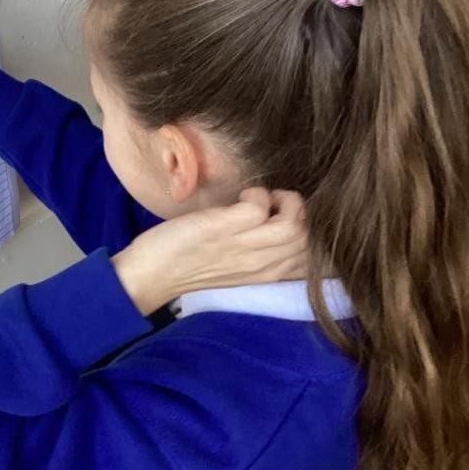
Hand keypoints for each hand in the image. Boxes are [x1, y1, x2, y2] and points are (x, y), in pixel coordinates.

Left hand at [112, 189, 308, 316]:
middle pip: (309, 238)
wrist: (153, 273)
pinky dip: (255, 194)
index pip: (315, 261)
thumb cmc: (195, 263)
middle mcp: (262, 266)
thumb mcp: (240, 264)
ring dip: (282, 200)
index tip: (288, 219)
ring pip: (294, 226)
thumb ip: (264, 251)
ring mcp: (244, 249)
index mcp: (269, 274)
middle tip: (272, 202)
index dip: (312, 232)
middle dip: (299, 210)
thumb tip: (281, 219)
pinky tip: (239, 198)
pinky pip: (259, 206)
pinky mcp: (223, 231)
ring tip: (258, 199)